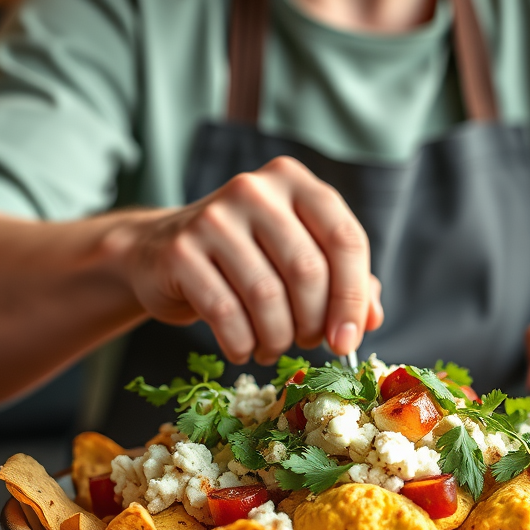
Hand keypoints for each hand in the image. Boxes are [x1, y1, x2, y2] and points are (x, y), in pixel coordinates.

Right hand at [111, 156, 383, 364]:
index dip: (353, 297)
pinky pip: (225, 313)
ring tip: (273, 347)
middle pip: (307, 271)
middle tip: (307, 342)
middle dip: (313, 322)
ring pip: (267, 296)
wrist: (158, 252)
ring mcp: (213, 217)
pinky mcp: (180, 251)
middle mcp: (255, 190)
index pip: (345, 239)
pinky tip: (243, 348)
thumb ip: (341, 279)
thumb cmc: (243, 257)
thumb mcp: (295, 255)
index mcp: (294, 181)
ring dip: (278, 338)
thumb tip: (371, 319)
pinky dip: (242, 343)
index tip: (348, 339)